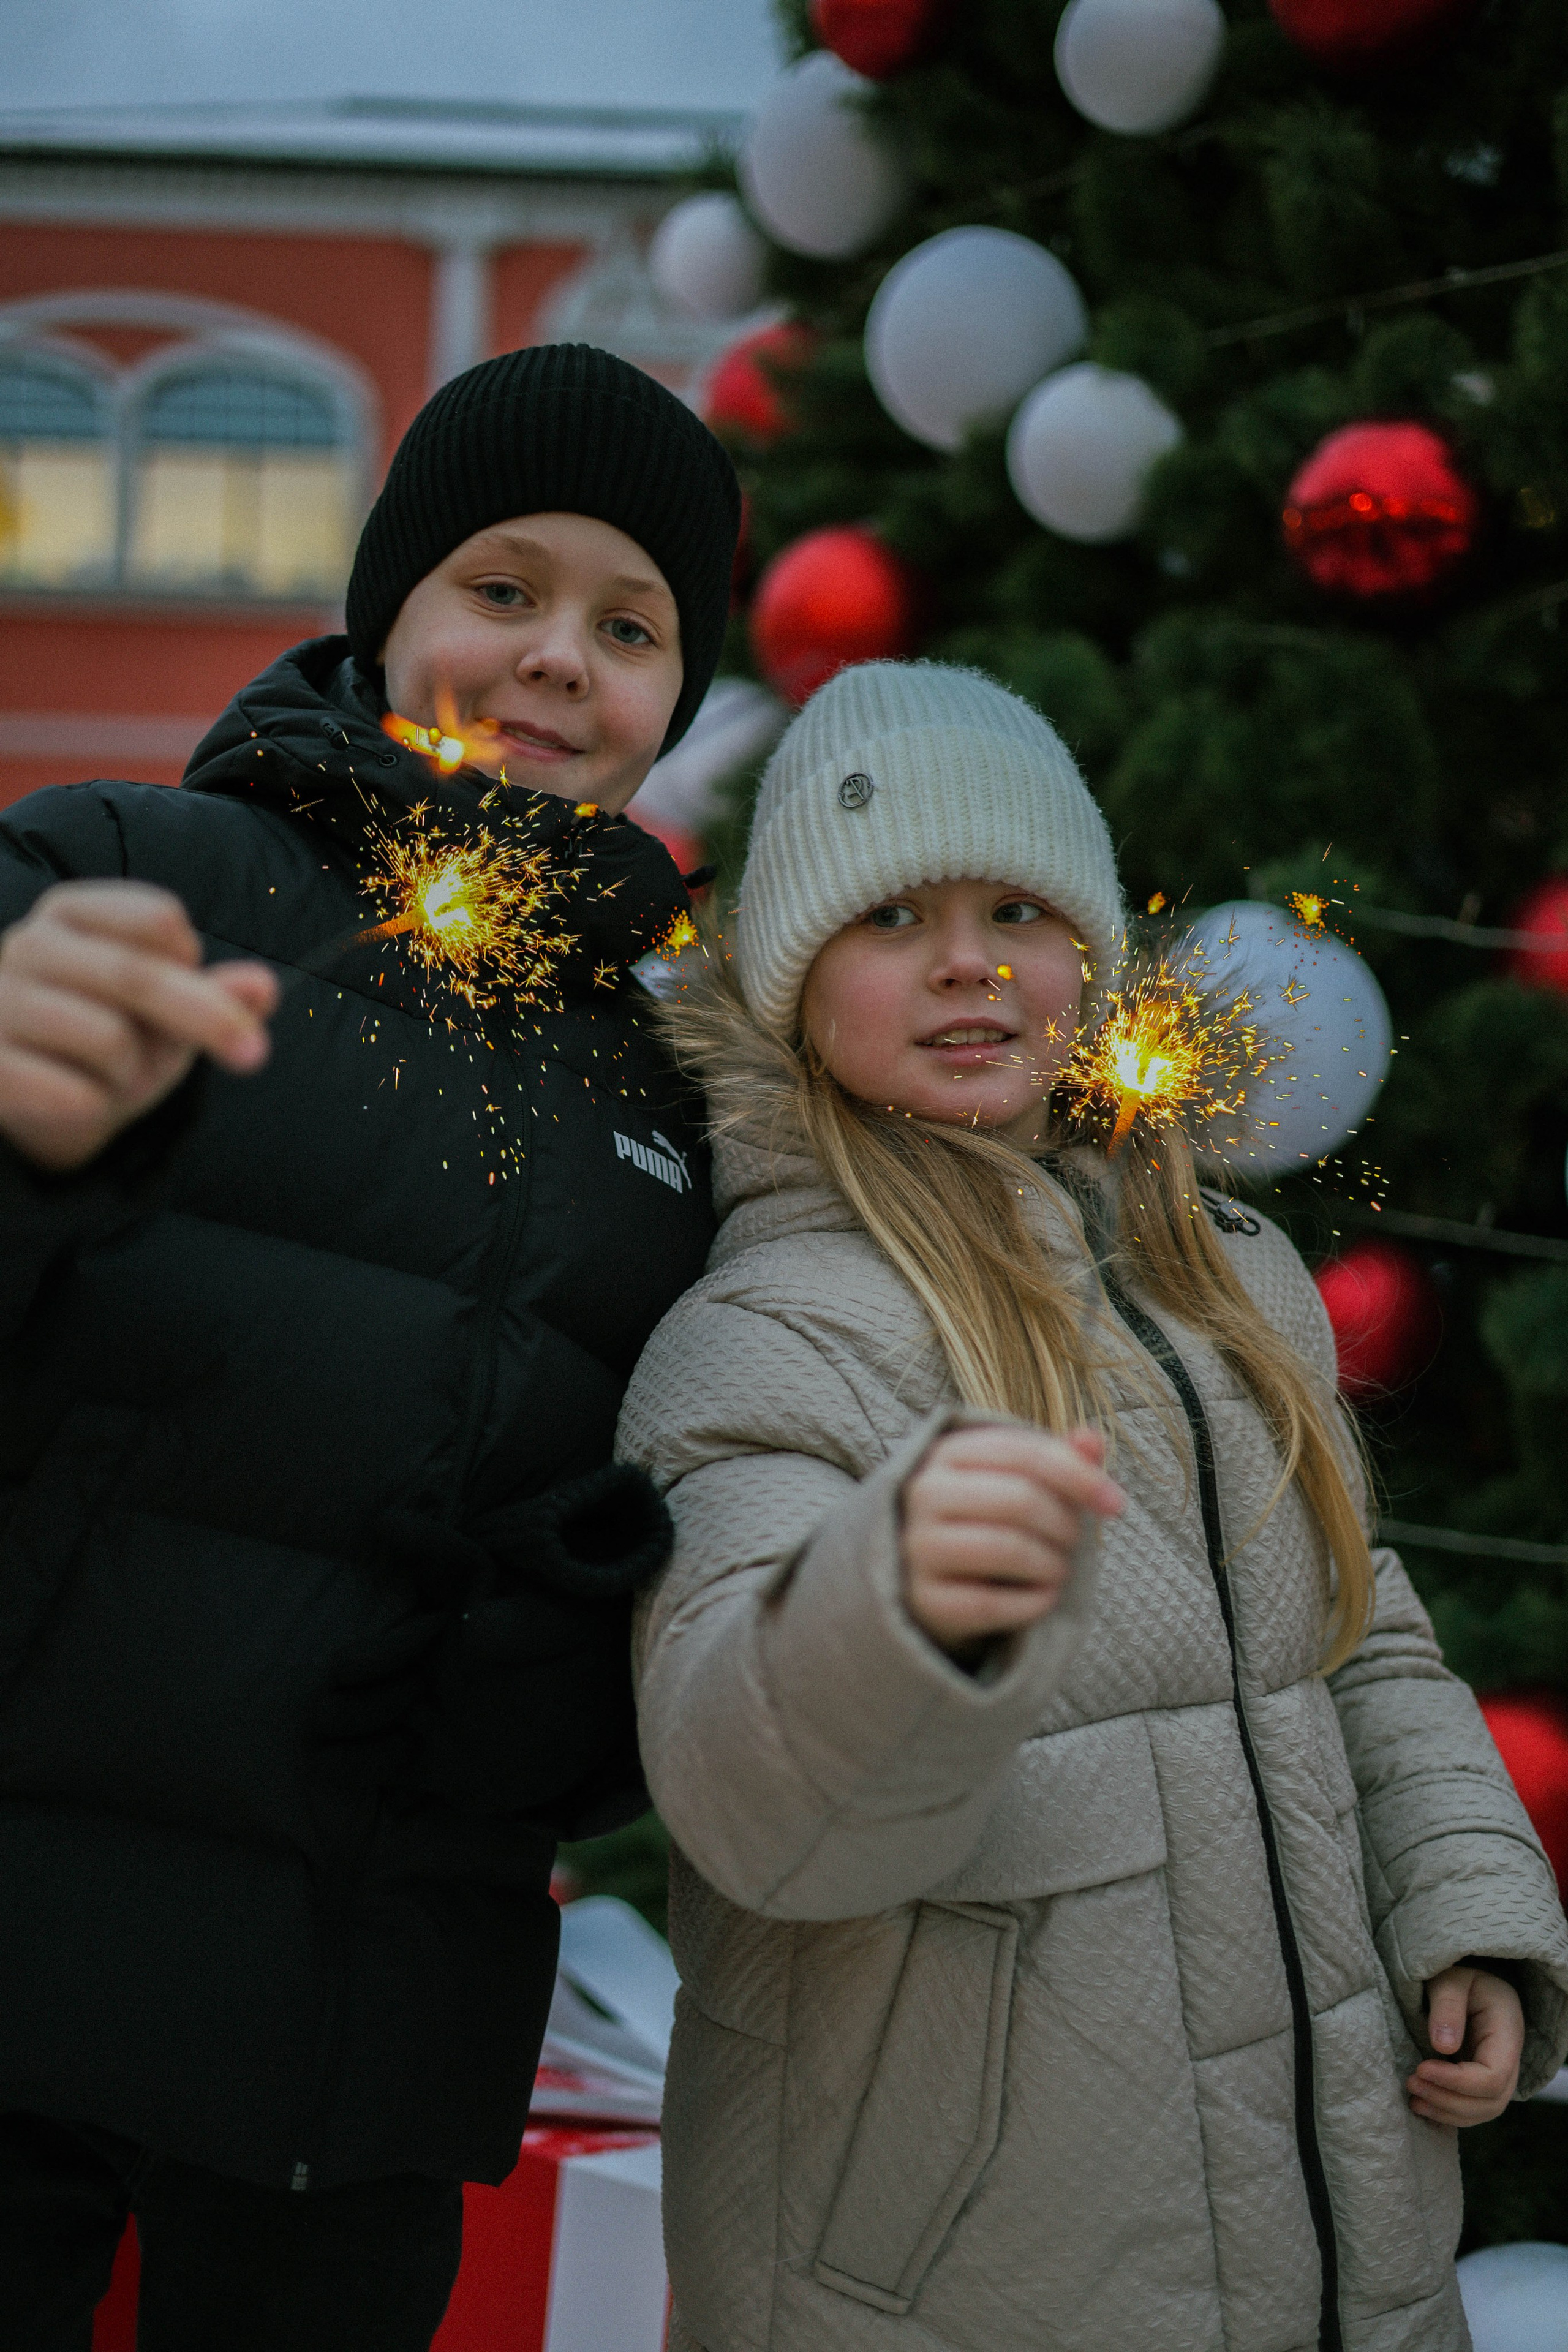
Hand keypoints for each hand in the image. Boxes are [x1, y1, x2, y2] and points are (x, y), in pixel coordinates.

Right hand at [0, 879, 276, 1170]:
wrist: (39, 1100)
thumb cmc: (109, 1041)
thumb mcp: (170, 1016)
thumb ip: (218, 997)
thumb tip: (264, 987)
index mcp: (71, 912)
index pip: (158, 919)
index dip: (194, 964)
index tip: (195, 985)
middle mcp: (28, 944)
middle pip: (139, 974)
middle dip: (208, 1020)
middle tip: (254, 1055)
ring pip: (108, 1038)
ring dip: (132, 1070)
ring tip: (113, 1075)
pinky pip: (72, 1092)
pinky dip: (97, 1104)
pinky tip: (83, 1101)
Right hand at [900, 1423, 1124, 1658]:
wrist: (934, 1578)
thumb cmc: (989, 1521)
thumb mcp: (1021, 1482)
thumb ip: (1060, 1459)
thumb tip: (1091, 1440)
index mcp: (948, 1453)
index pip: (1023, 1452)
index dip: (1079, 1476)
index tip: (1116, 1504)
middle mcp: (925, 1493)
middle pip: (1019, 1500)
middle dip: (1064, 1524)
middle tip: (1074, 1540)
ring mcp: (918, 1546)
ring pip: (1005, 1549)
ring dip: (1052, 1563)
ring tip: (1060, 1567)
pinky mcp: (924, 1598)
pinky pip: (991, 1602)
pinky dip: (1033, 1602)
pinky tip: (1044, 1596)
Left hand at [1408, 1964, 1524, 2125]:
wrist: (1467, 1982)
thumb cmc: (1458, 1974)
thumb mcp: (1451, 1978)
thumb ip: (1447, 2005)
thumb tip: (1443, 2047)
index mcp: (1507, 2033)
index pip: (1493, 2076)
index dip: (1458, 2081)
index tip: (1422, 2068)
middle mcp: (1509, 2060)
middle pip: (1490, 2101)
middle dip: (1449, 2100)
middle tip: (1411, 2083)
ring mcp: (1498, 2074)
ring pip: (1483, 2111)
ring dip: (1447, 2112)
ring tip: (1413, 2099)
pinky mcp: (1480, 2082)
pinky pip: (1472, 2109)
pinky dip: (1448, 2114)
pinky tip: (1421, 2106)